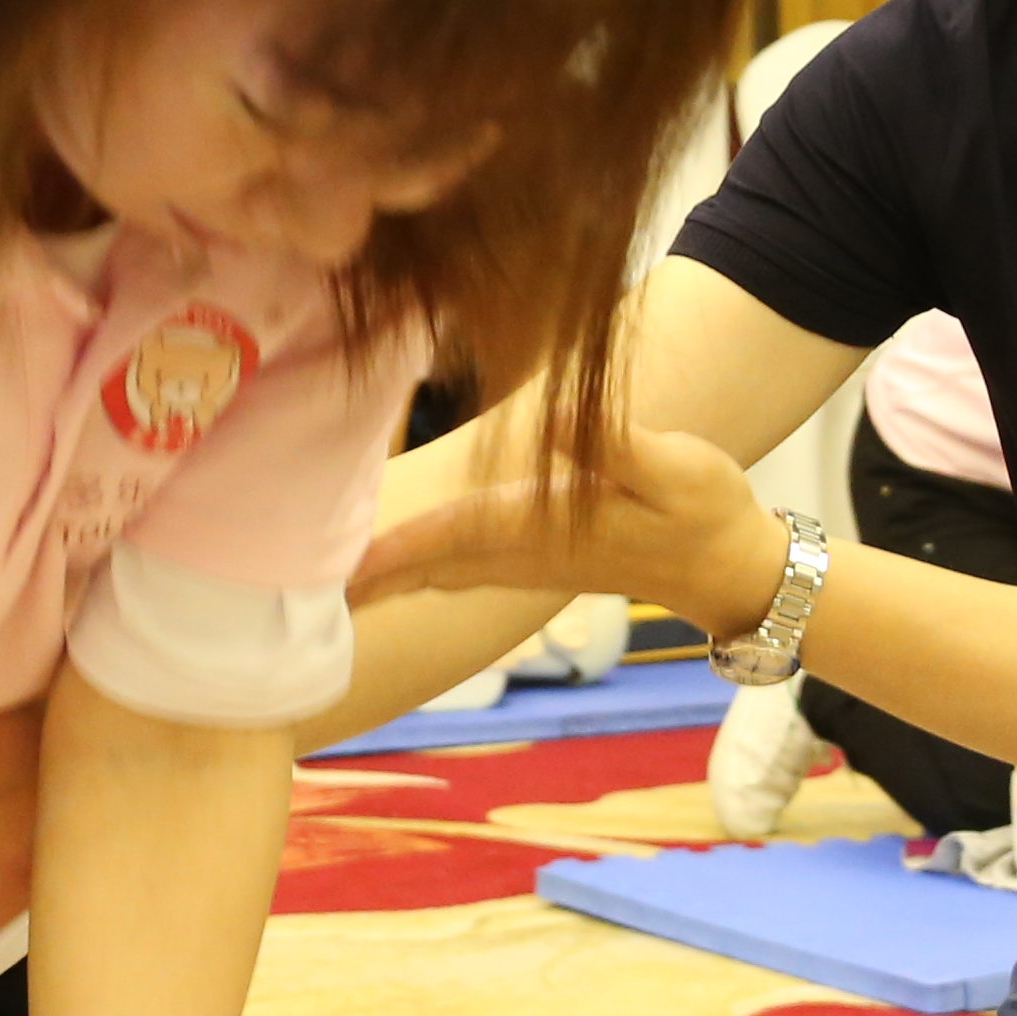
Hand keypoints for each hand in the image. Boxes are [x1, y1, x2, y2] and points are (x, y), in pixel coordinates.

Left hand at [356, 426, 780, 640]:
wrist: (730, 568)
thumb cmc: (707, 511)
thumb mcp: (676, 469)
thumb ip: (619, 447)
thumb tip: (564, 426)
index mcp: (546, 526)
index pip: (455, 533)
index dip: (396, 541)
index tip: (338, 558)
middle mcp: (524, 554)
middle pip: (427, 564)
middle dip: (364, 574)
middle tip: (286, 589)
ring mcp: (526, 565)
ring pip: (437, 574)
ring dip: (381, 577)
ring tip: (319, 582)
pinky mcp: (534, 564)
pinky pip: (456, 573)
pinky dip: (415, 571)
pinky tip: (388, 568)